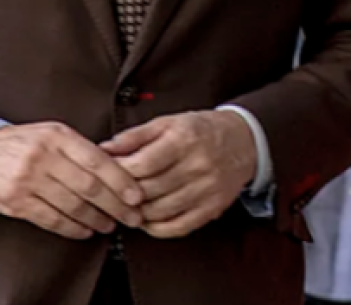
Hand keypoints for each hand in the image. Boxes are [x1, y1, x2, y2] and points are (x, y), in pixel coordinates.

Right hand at [0, 122, 143, 240]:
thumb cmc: (22, 144)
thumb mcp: (52, 134)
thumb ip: (81, 148)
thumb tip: (118, 168)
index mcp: (58, 137)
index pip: (98, 161)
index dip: (121, 181)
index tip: (136, 195)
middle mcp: (44, 157)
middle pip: (90, 187)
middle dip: (116, 206)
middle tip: (131, 216)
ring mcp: (29, 180)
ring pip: (73, 206)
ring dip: (97, 219)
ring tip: (109, 224)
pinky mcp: (17, 202)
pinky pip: (52, 219)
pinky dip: (73, 228)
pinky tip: (85, 230)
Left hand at [101, 111, 257, 238]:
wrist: (244, 141)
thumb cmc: (203, 130)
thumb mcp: (169, 122)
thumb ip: (135, 135)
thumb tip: (105, 148)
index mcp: (185, 139)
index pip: (143, 164)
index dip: (119, 172)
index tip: (108, 172)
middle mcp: (198, 165)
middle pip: (149, 189)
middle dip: (124, 194)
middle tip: (112, 192)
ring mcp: (206, 190)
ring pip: (160, 211)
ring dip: (137, 212)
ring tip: (128, 205)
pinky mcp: (212, 208)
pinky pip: (178, 227)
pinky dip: (156, 228)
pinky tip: (148, 219)